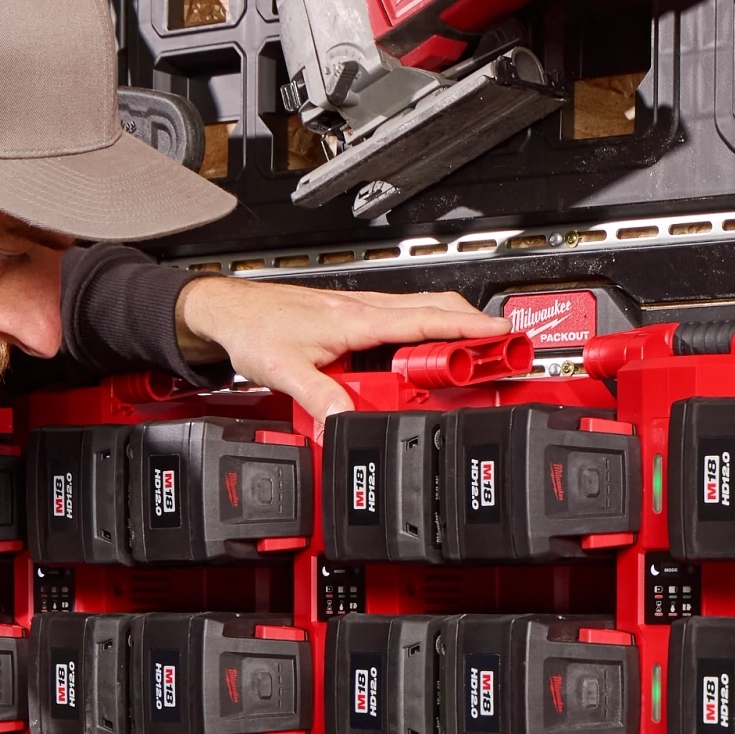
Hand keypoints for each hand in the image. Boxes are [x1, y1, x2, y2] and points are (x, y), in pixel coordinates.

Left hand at [172, 272, 505, 422]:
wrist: (228, 309)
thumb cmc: (253, 327)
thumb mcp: (284, 370)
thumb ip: (320, 398)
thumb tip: (347, 424)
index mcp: (355, 318)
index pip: (424, 320)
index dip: (466, 327)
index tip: (499, 334)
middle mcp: (363, 309)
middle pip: (434, 309)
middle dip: (474, 324)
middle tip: (506, 346)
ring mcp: (360, 310)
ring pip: (421, 311)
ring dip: (453, 326)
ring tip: (480, 349)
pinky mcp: (353, 316)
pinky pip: (402, 319)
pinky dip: (427, 329)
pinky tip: (428, 349)